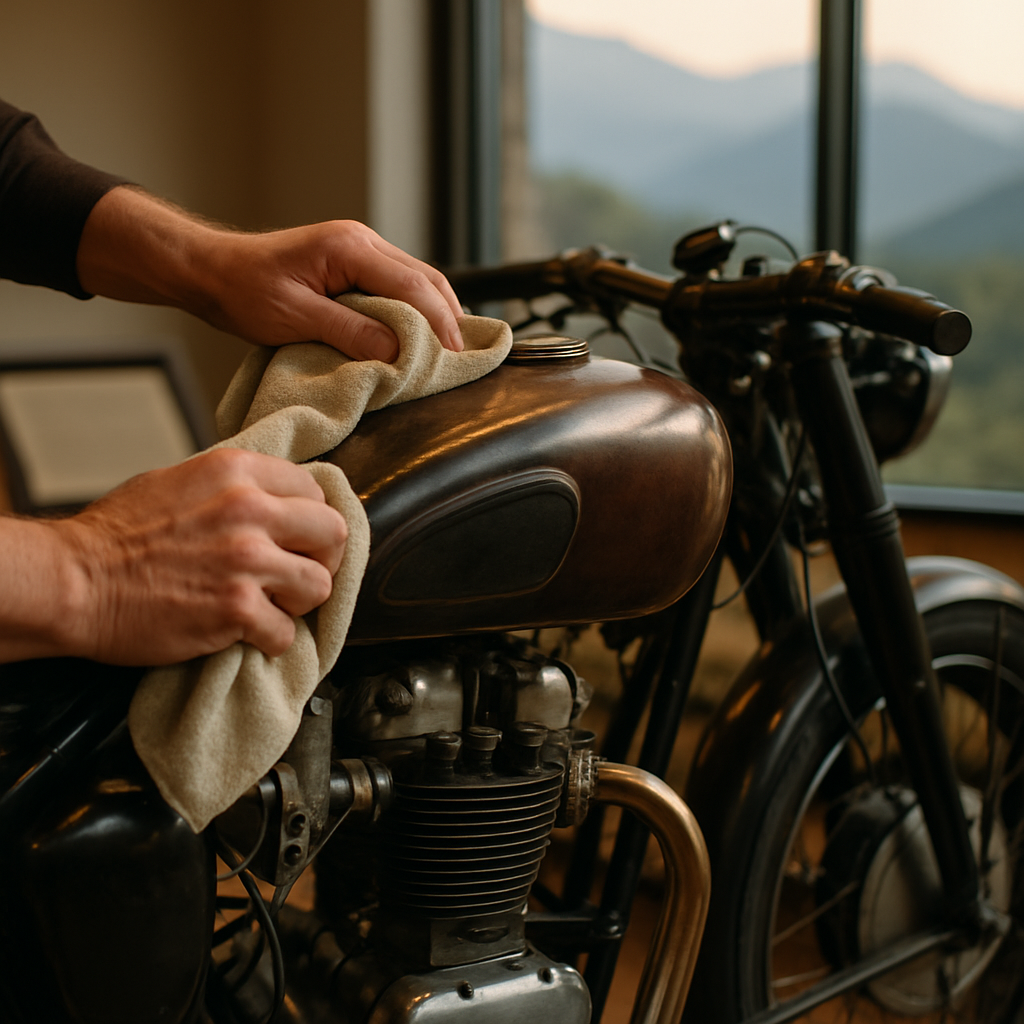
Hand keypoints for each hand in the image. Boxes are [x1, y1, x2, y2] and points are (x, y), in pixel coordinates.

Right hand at [0, 449, 347, 665]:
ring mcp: (245, 560)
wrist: (74, 580)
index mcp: (237, 472)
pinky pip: (285, 632)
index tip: (300, 539)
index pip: (314, 490)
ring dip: (300, 602)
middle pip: (333, 533)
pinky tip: (247, 633)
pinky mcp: (236, 608)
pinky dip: (270, 639)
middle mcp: (248, 509)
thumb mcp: (182, 481)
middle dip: (321, 558)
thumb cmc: (119, 535)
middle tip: (299, 574)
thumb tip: (276, 498)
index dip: (311, 520)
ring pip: (320, 585)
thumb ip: (235, 486)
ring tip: (273, 606)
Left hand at [200, 219, 465, 361]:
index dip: (439, 323)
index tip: (455, 356)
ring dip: (436, 313)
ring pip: (418, 280)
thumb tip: (397, 350)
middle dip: (449, 317)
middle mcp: (362, 241)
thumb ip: (349, 332)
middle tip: (463, 356)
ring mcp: (360, 248)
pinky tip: (422, 334)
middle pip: (426, 279)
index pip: (413, 286)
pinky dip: (416, 310)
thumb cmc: (244, 291)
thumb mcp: (295, 318)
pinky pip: (398, 285)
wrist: (213, 271)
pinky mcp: (355, 263)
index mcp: (349, 247)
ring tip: (450, 349)